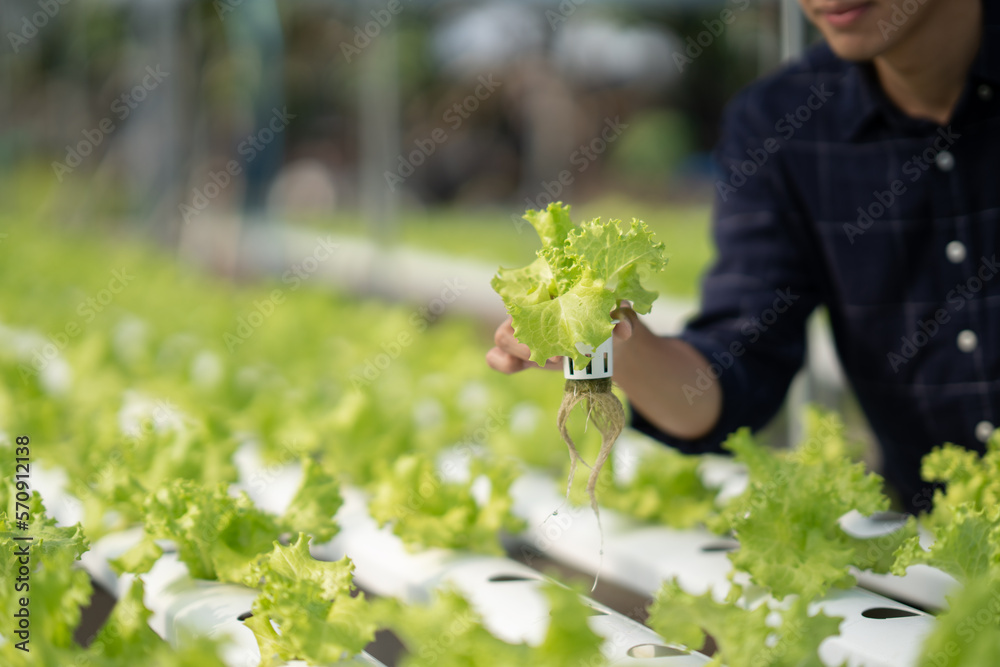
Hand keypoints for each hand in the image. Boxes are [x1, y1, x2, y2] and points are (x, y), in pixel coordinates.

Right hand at [485, 303, 636, 374]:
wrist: (607, 343)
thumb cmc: (608, 318)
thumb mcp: (620, 314)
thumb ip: (623, 318)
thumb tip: (623, 330)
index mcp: (550, 288)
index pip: (532, 287)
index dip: (542, 303)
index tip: (562, 324)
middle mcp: (530, 307)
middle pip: (513, 316)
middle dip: (533, 338)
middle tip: (560, 355)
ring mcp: (522, 331)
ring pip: (502, 338)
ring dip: (522, 353)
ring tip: (554, 361)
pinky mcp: (519, 354)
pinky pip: (496, 357)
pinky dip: (504, 363)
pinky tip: (522, 368)